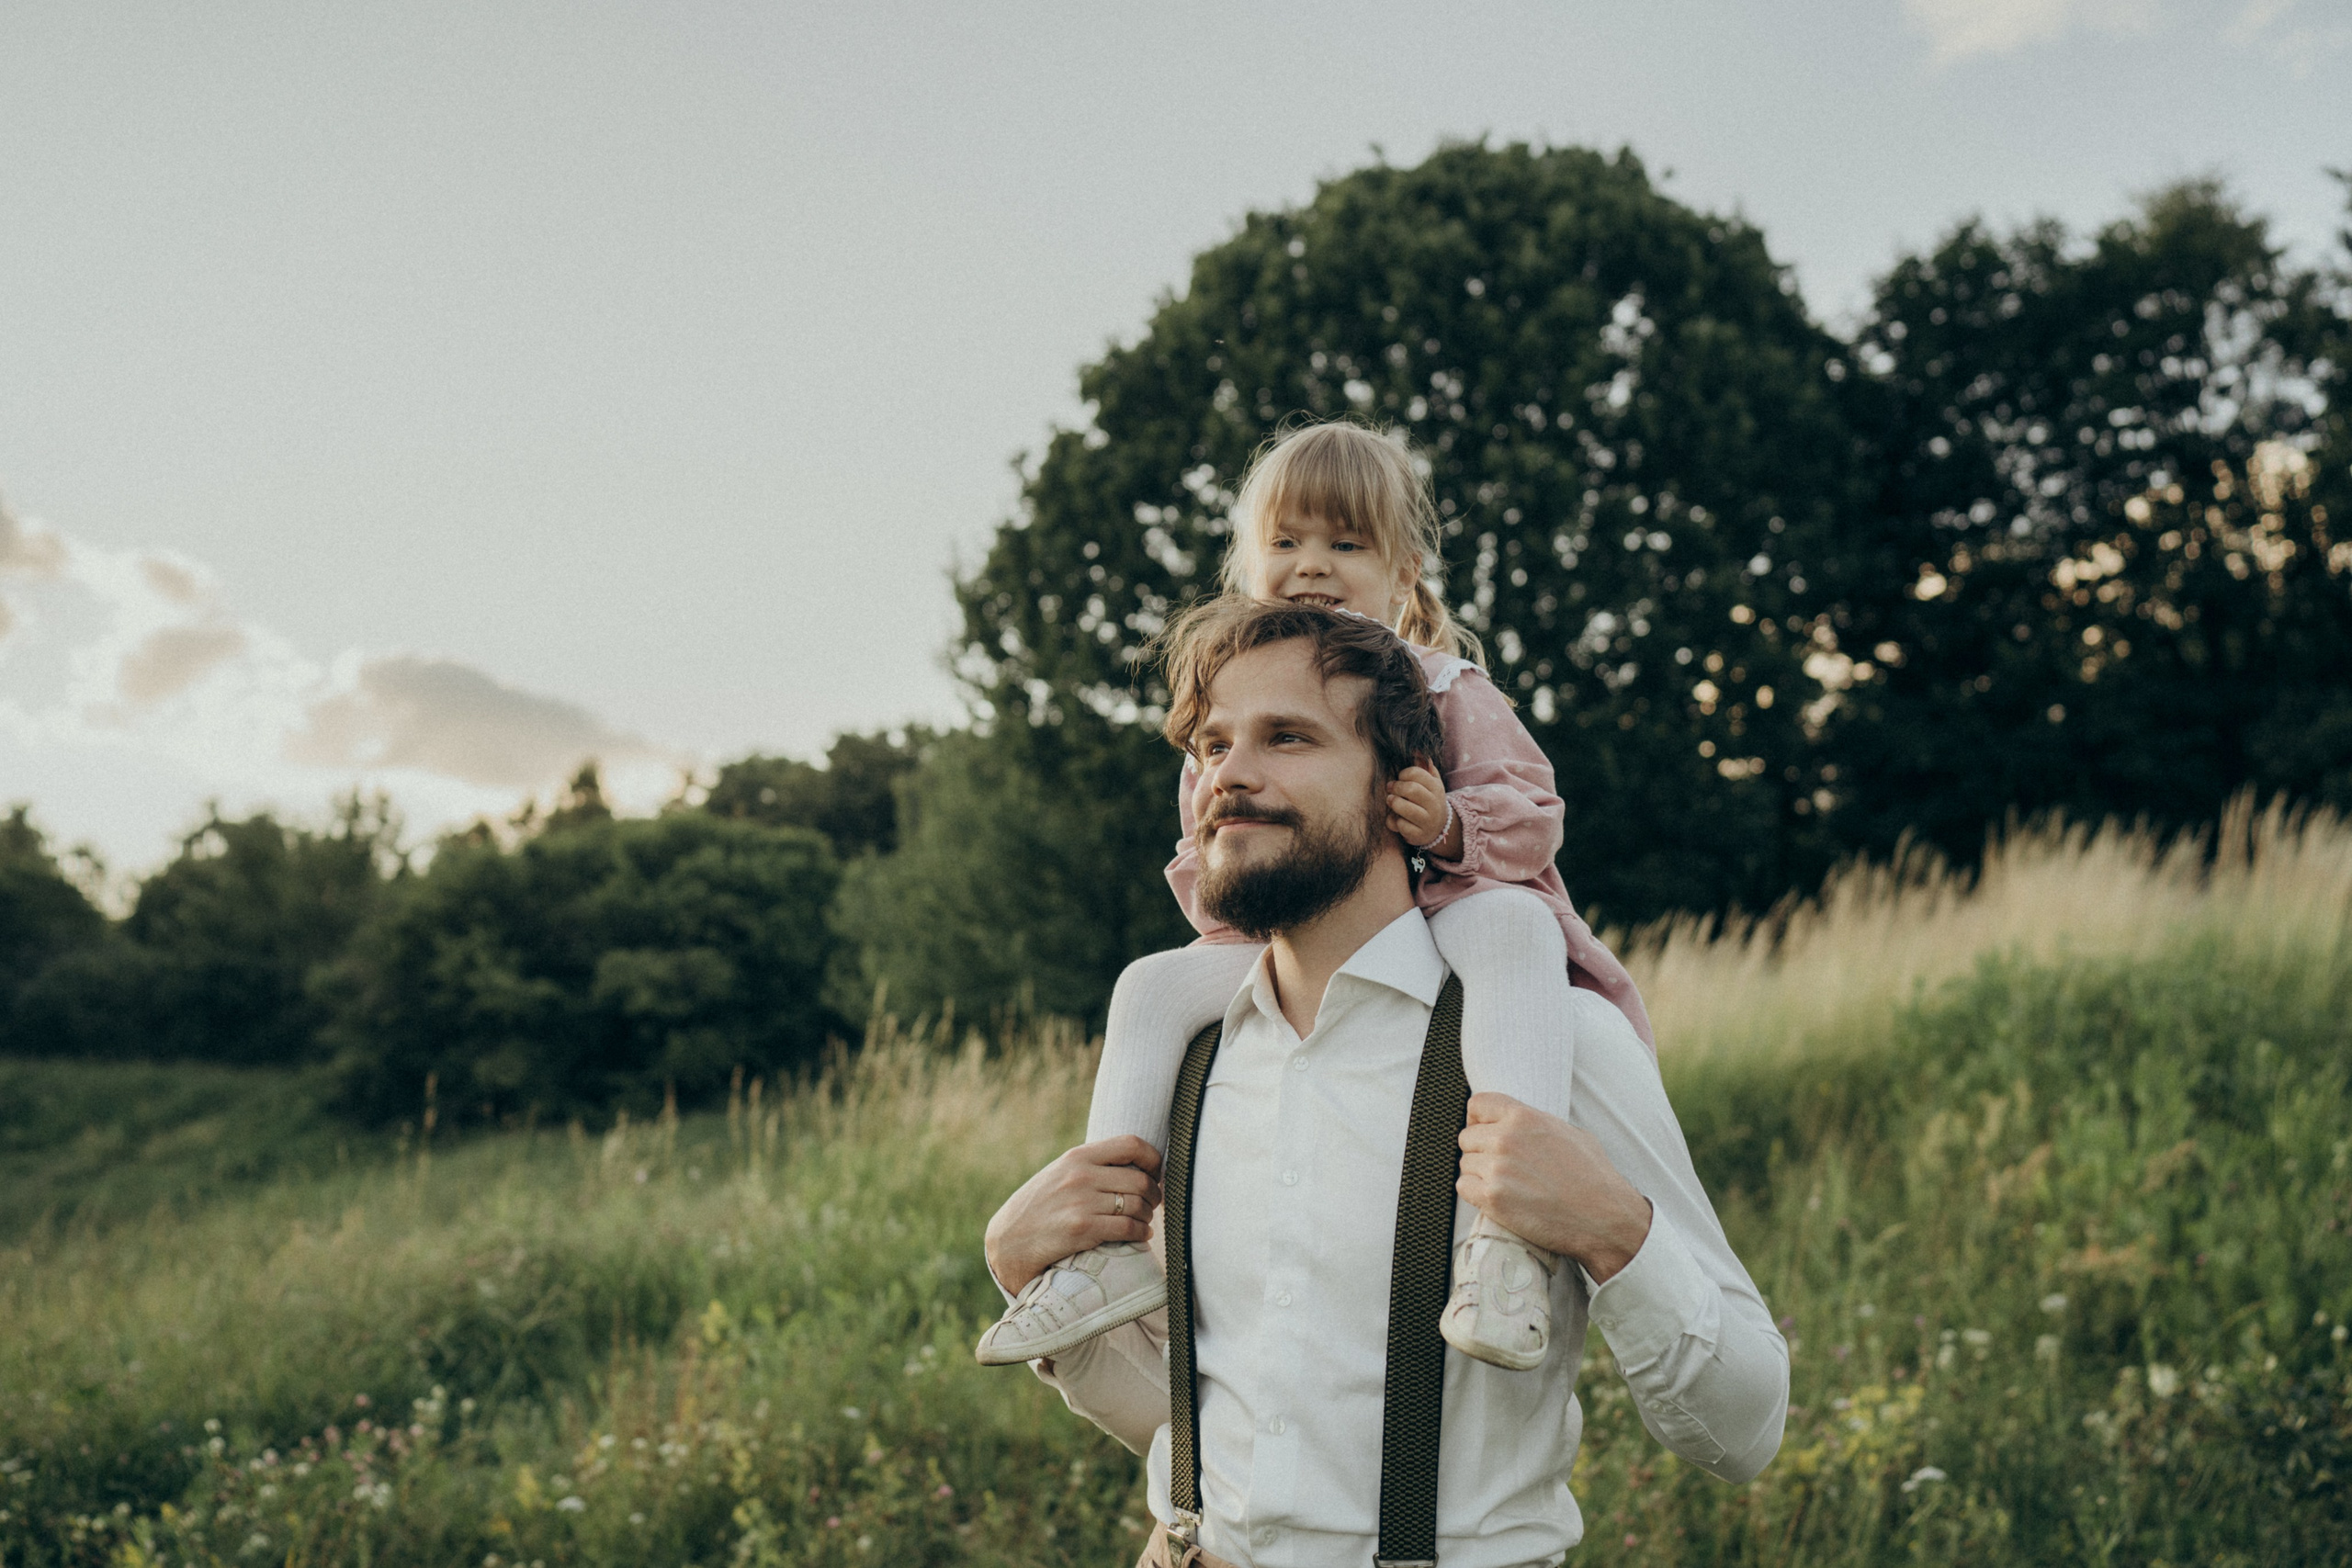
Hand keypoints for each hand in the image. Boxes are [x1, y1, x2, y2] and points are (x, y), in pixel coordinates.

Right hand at [984, 1136, 1162, 1294]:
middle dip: (1154, 1194)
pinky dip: (1141, 1233)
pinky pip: (1128, 1228)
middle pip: (1140, 1180)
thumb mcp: (1060, 1174)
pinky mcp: (1083, 1229)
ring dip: (1148, 1216)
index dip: (1153, 1158)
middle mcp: (1081, 1175)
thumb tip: (1133, 1164)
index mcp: (1077, 1156)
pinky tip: (1141, 1235)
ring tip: (1145, 1220)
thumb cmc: (1039, 1206)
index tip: (1155, 1173)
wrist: (1010, 1240)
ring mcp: (1082, 1202)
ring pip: (1137, 1205)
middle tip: (1153, 1204)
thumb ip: (1090, 1166)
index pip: (1131, 1144)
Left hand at [1387, 765, 1461, 858]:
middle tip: (1390, 788)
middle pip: (1411, 789)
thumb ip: (1424, 766)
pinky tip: (1397, 819)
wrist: (1438, 828)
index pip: (1417, 773)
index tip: (1400, 777)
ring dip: (1393, 803)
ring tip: (1391, 801)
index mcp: (1436, 787)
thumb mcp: (1431, 783)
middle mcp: (1434, 804)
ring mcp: (1427, 821)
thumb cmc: (1429, 800)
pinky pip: (1400, 825)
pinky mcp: (1419, 835)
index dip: (1404, 774)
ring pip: (1404, 808)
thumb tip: (1416, 749)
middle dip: (1396, 787)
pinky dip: (1393, 821)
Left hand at [1457, 1093, 1651, 1282]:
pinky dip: (1475, 1193)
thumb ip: (1538, 1123)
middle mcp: (1506, 1139)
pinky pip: (1464, 1187)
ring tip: (1506, 1185)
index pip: (1478, 1104)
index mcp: (1524, 1117)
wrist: (1605, 1218)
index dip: (1478, 1118)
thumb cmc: (1594, 1177)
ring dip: (1479, 1174)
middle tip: (1500, 1166)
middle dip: (1480, 1151)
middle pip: (1467, 1137)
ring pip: (1466, 1164)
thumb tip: (1520, 1122)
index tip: (1484, 1130)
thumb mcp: (1572, 1133)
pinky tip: (1497, 1198)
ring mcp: (1497, 1169)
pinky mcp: (1492, 1199)